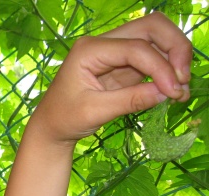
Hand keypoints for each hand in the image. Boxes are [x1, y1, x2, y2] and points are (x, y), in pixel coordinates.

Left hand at [31, 11, 192, 144]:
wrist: (51, 127)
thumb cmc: (64, 118)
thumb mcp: (94, 112)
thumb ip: (129, 100)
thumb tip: (166, 93)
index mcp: (89, 50)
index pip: (136, 48)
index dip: (160, 67)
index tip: (174, 92)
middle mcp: (103, 44)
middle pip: (151, 28)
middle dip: (174, 49)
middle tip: (183, 81)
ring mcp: (114, 52)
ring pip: (155, 39)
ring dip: (174, 59)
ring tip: (180, 90)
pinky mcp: (123, 65)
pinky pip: (153, 58)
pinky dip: (166, 70)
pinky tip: (172, 91)